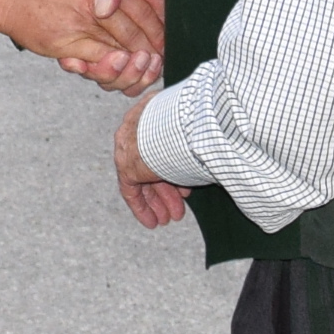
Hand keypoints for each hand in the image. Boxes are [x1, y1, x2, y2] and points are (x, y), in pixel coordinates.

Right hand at [0, 0, 159, 90]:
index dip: (155, 27)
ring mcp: (76, 25)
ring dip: (130, 65)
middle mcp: (90, 2)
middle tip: (154, 60)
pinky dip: (106, 69)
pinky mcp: (64, 45)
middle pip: (132, 32)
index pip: (139, 6)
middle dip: (147, 50)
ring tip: (136, 66)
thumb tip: (130, 4)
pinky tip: (113, 68)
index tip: (161, 38)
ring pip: (116, 51)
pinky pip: (94, 62)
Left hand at [113, 95, 189, 230]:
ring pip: (143, 178)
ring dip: (159, 201)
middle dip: (168, 190)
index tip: (187, 188)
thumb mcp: (196, 131)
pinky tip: (153, 223)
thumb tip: (208, 156)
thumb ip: (194, 143)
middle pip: (153, 164)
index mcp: (155, 110)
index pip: (163, 145)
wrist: (179, 128)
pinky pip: (131, 189)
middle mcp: (139, 126)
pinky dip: (142, 206)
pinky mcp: (125, 164)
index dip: (177, 170)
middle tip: (180, 209)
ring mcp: (129, 144)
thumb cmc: (196, 124)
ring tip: (172, 219)